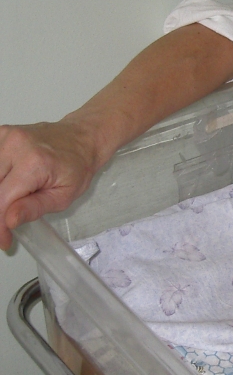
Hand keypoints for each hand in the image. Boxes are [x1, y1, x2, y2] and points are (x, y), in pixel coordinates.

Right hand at [0, 121, 98, 249]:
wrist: (82, 139)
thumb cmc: (77, 166)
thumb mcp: (64, 195)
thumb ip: (35, 208)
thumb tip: (9, 220)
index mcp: (34, 163)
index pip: (1, 200)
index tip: (4, 239)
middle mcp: (16, 145)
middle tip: (7, 225)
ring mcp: (6, 136)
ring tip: (13, 201)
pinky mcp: (2, 134)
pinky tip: (10, 184)